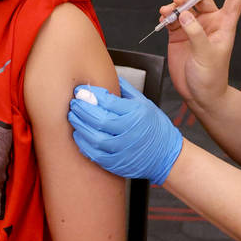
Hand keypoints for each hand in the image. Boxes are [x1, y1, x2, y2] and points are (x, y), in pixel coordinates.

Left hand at [68, 75, 182, 184]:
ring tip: (73, 116)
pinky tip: (79, 135)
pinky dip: (83, 144)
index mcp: (136, 113)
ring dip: (79, 126)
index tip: (80, 90)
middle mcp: (130, 131)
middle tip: (74, 102)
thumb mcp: (145, 103)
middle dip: (82, 109)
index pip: (108, 102)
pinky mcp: (117, 163)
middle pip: (98, 119)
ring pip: (94, 137)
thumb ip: (125, 90)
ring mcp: (123, 149)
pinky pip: (95, 154)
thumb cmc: (155, 127)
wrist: (167, 155)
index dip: (90, 95)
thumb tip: (108, 76)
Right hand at [161, 0, 240, 110]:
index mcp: (225, 25)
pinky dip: (167, 15)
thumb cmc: (211, 78)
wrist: (199, 95)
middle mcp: (210, 23)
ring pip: (185, 6)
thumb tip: (184, 14)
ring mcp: (194, 28)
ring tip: (166, 11)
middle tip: (178, 0)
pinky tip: (163, 18)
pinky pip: (173, 18)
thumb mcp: (206, 54)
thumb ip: (195, 32)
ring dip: (175, 5)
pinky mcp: (180, 34)